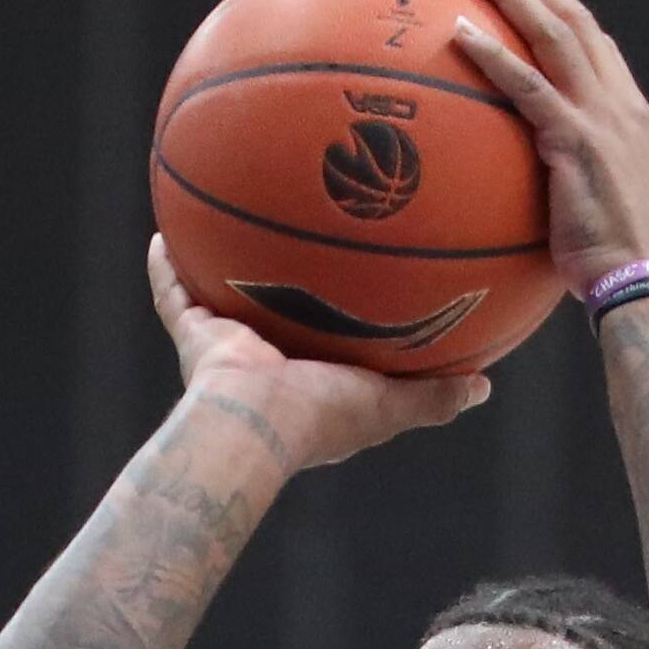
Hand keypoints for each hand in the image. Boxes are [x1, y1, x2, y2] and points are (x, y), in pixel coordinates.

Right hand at [150, 238, 485, 471]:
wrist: (255, 420)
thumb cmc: (323, 415)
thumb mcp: (391, 405)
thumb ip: (435, 396)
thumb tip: (483, 386)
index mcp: (305, 386)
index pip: (326, 352)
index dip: (338, 328)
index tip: (354, 300)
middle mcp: (263, 364)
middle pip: (271, 317)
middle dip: (278, 291)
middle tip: (293, 253)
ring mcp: (224, 349)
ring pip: (219, 300)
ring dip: (218, 269)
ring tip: (224, 227)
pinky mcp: (194, 334)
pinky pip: (173, 292)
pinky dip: (165, 266)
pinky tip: (165, 231)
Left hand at [446, 0, 648, 282]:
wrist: (643, 289)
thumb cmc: (616, 272)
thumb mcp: (599, 216)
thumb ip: (572, 187)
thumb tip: (529, 195)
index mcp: (634, 120)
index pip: (598, 49)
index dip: (562, 12)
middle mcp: (624, 107)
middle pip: (577, 23)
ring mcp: (604, 120)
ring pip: (556, 36)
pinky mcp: (578, 142)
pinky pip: (527, 88)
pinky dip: (493, 55)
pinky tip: (458, 33)